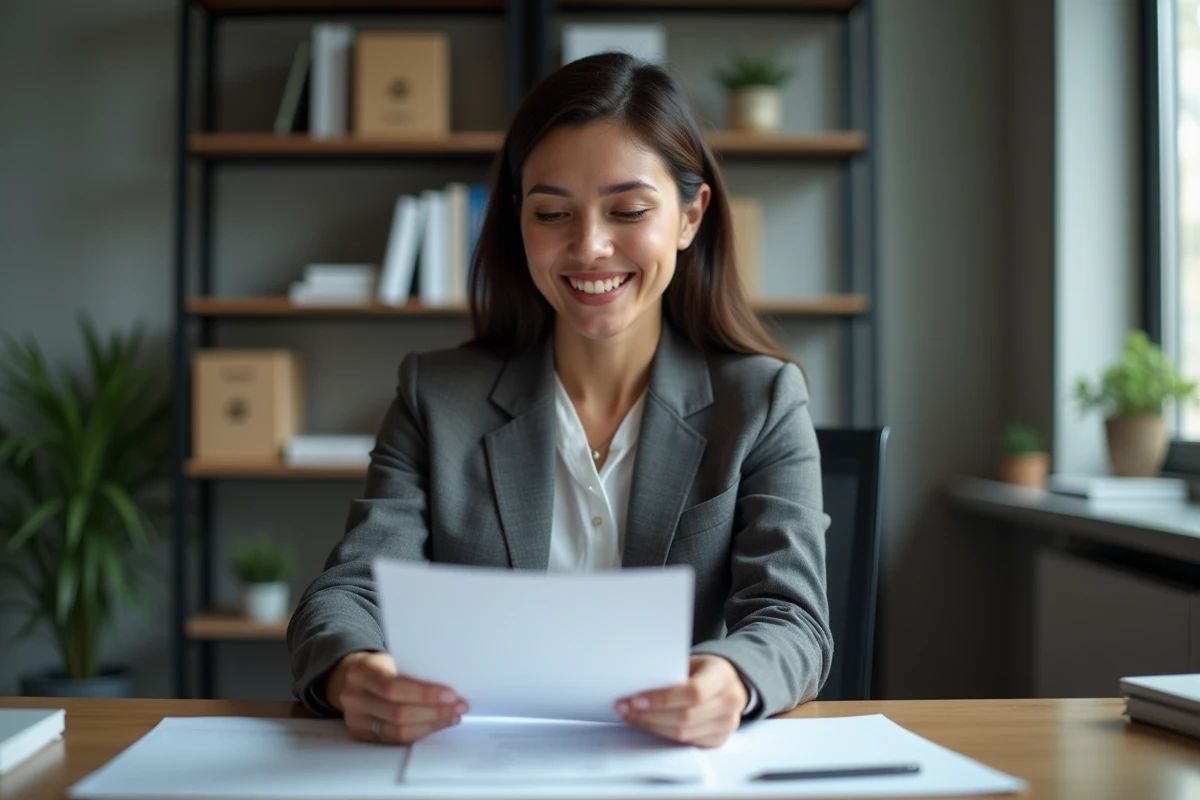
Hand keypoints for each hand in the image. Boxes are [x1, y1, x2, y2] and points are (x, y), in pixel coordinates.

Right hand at [325, 651, 467, 744]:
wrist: (351, 677)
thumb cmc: (379, 666)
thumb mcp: (391, 658)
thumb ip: (413, 669)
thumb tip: (450, 684)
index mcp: (361, 672)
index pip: (394, 687)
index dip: (424, 693)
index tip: (451, 694)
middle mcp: (354, 698)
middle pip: (399, 713)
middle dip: (435, 712)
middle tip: (459, 706)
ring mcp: (356, 720)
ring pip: (398, 731)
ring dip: (431, 725)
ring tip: (452, 717)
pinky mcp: (362, 735)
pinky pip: (395, 741)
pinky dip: (420, 733)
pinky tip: (436, 725)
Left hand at [615, 655, 748, 747]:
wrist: (730, 682)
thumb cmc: (704, 669)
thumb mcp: (693, 662)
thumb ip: (672, 673)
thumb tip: (636, 685)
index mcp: (722, 676)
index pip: (693, 692)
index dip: (663, 699)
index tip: (635, 699)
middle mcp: (730, 701)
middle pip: (686, 717)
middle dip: (650, 715)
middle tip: (624, 708)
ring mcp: (727, 724)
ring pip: (683, 734)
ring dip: (652, 727)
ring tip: (630, 716)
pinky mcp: (719, 739)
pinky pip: (686, 742)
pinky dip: (663, 734)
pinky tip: (647, 725)